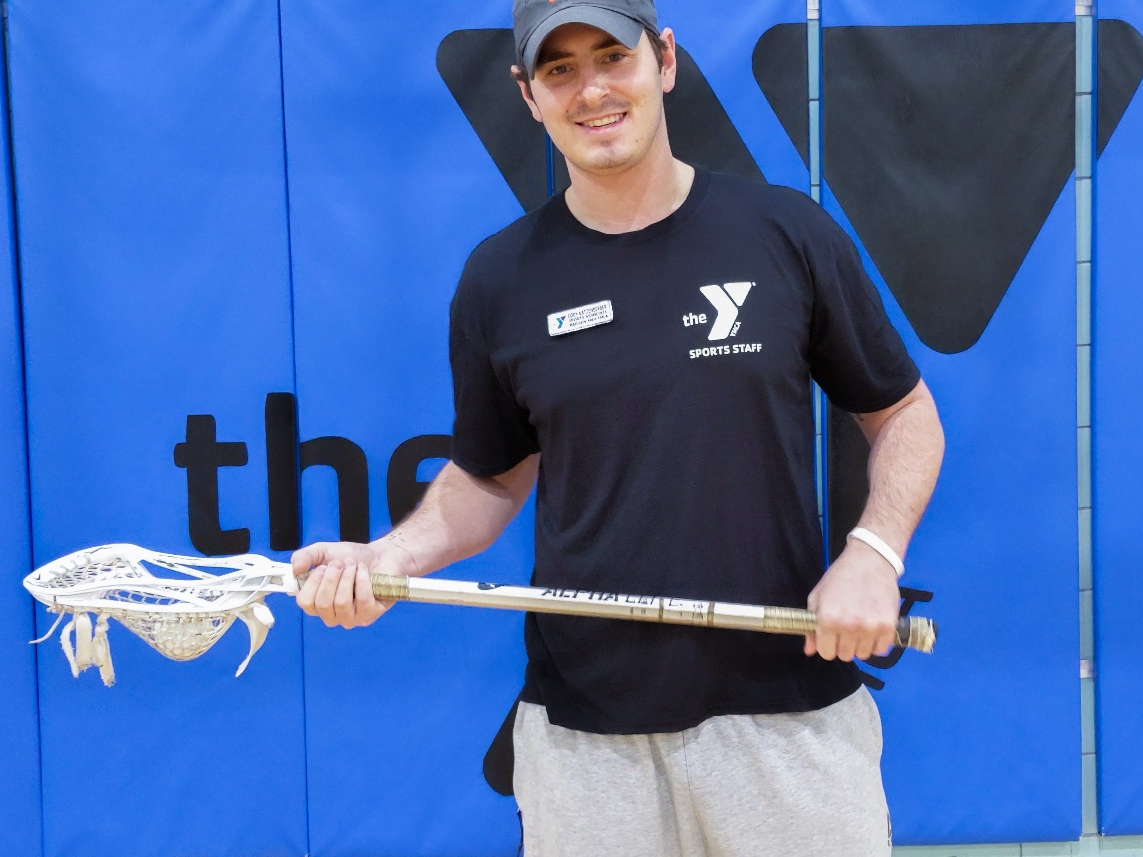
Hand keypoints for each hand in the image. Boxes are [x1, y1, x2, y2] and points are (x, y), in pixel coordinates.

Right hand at [292, 540, 415, 629]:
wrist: (381, 554)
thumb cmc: (351, 557)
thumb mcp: (323, 552)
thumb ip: (304, 557)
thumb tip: (294, 570)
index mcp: (318, 603)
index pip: (305, 603)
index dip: (313, 582)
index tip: (323, 567)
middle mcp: (333, 615)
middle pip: (323, 604)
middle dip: (332, 577)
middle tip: (341, 563)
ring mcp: (352, 618)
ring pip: (341, 603)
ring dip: (347, 577)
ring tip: (353, 565)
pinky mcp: (370, 615)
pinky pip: (362, 599)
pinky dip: (362, 579)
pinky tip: (364, 571)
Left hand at [804, 540, 899, 661]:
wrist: (870, 561)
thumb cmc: (840, 577)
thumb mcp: (817, 597)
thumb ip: (811, 626)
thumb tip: (809, 651)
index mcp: (828, 619)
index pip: (826, 653)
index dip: (827, 645)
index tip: (831, 636)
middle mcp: (849, 626)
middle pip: (845, 655)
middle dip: (843, 644)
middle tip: (847, 628)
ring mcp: (870, 627)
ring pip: (863, 654)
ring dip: (860, 644)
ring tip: (860, 626)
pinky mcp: (889, 626)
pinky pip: (881, 650)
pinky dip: (877, 643)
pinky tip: (873, 628)